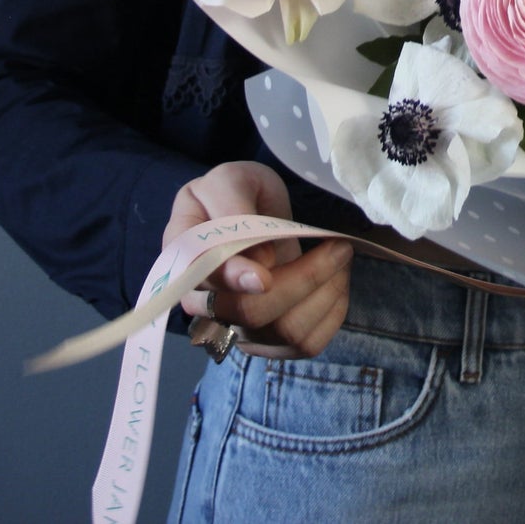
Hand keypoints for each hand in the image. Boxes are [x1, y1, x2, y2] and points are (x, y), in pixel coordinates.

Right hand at [164, 160, 352, 359]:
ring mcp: (234, 326)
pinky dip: (332, 312)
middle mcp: (203, 301)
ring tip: (340, 255)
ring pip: (284, 332)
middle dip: (302, 280)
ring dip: (324, 293)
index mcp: (184, 256)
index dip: (234, 279)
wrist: (257, 210)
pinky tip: (336, 280)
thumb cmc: (240, 192)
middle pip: (250, 313)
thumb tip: (259, 261)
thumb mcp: (234, 180)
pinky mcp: (266, 342)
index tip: (266, 274)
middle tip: (337, 246)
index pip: (201, 281)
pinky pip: (305, 344)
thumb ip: (235, 209)